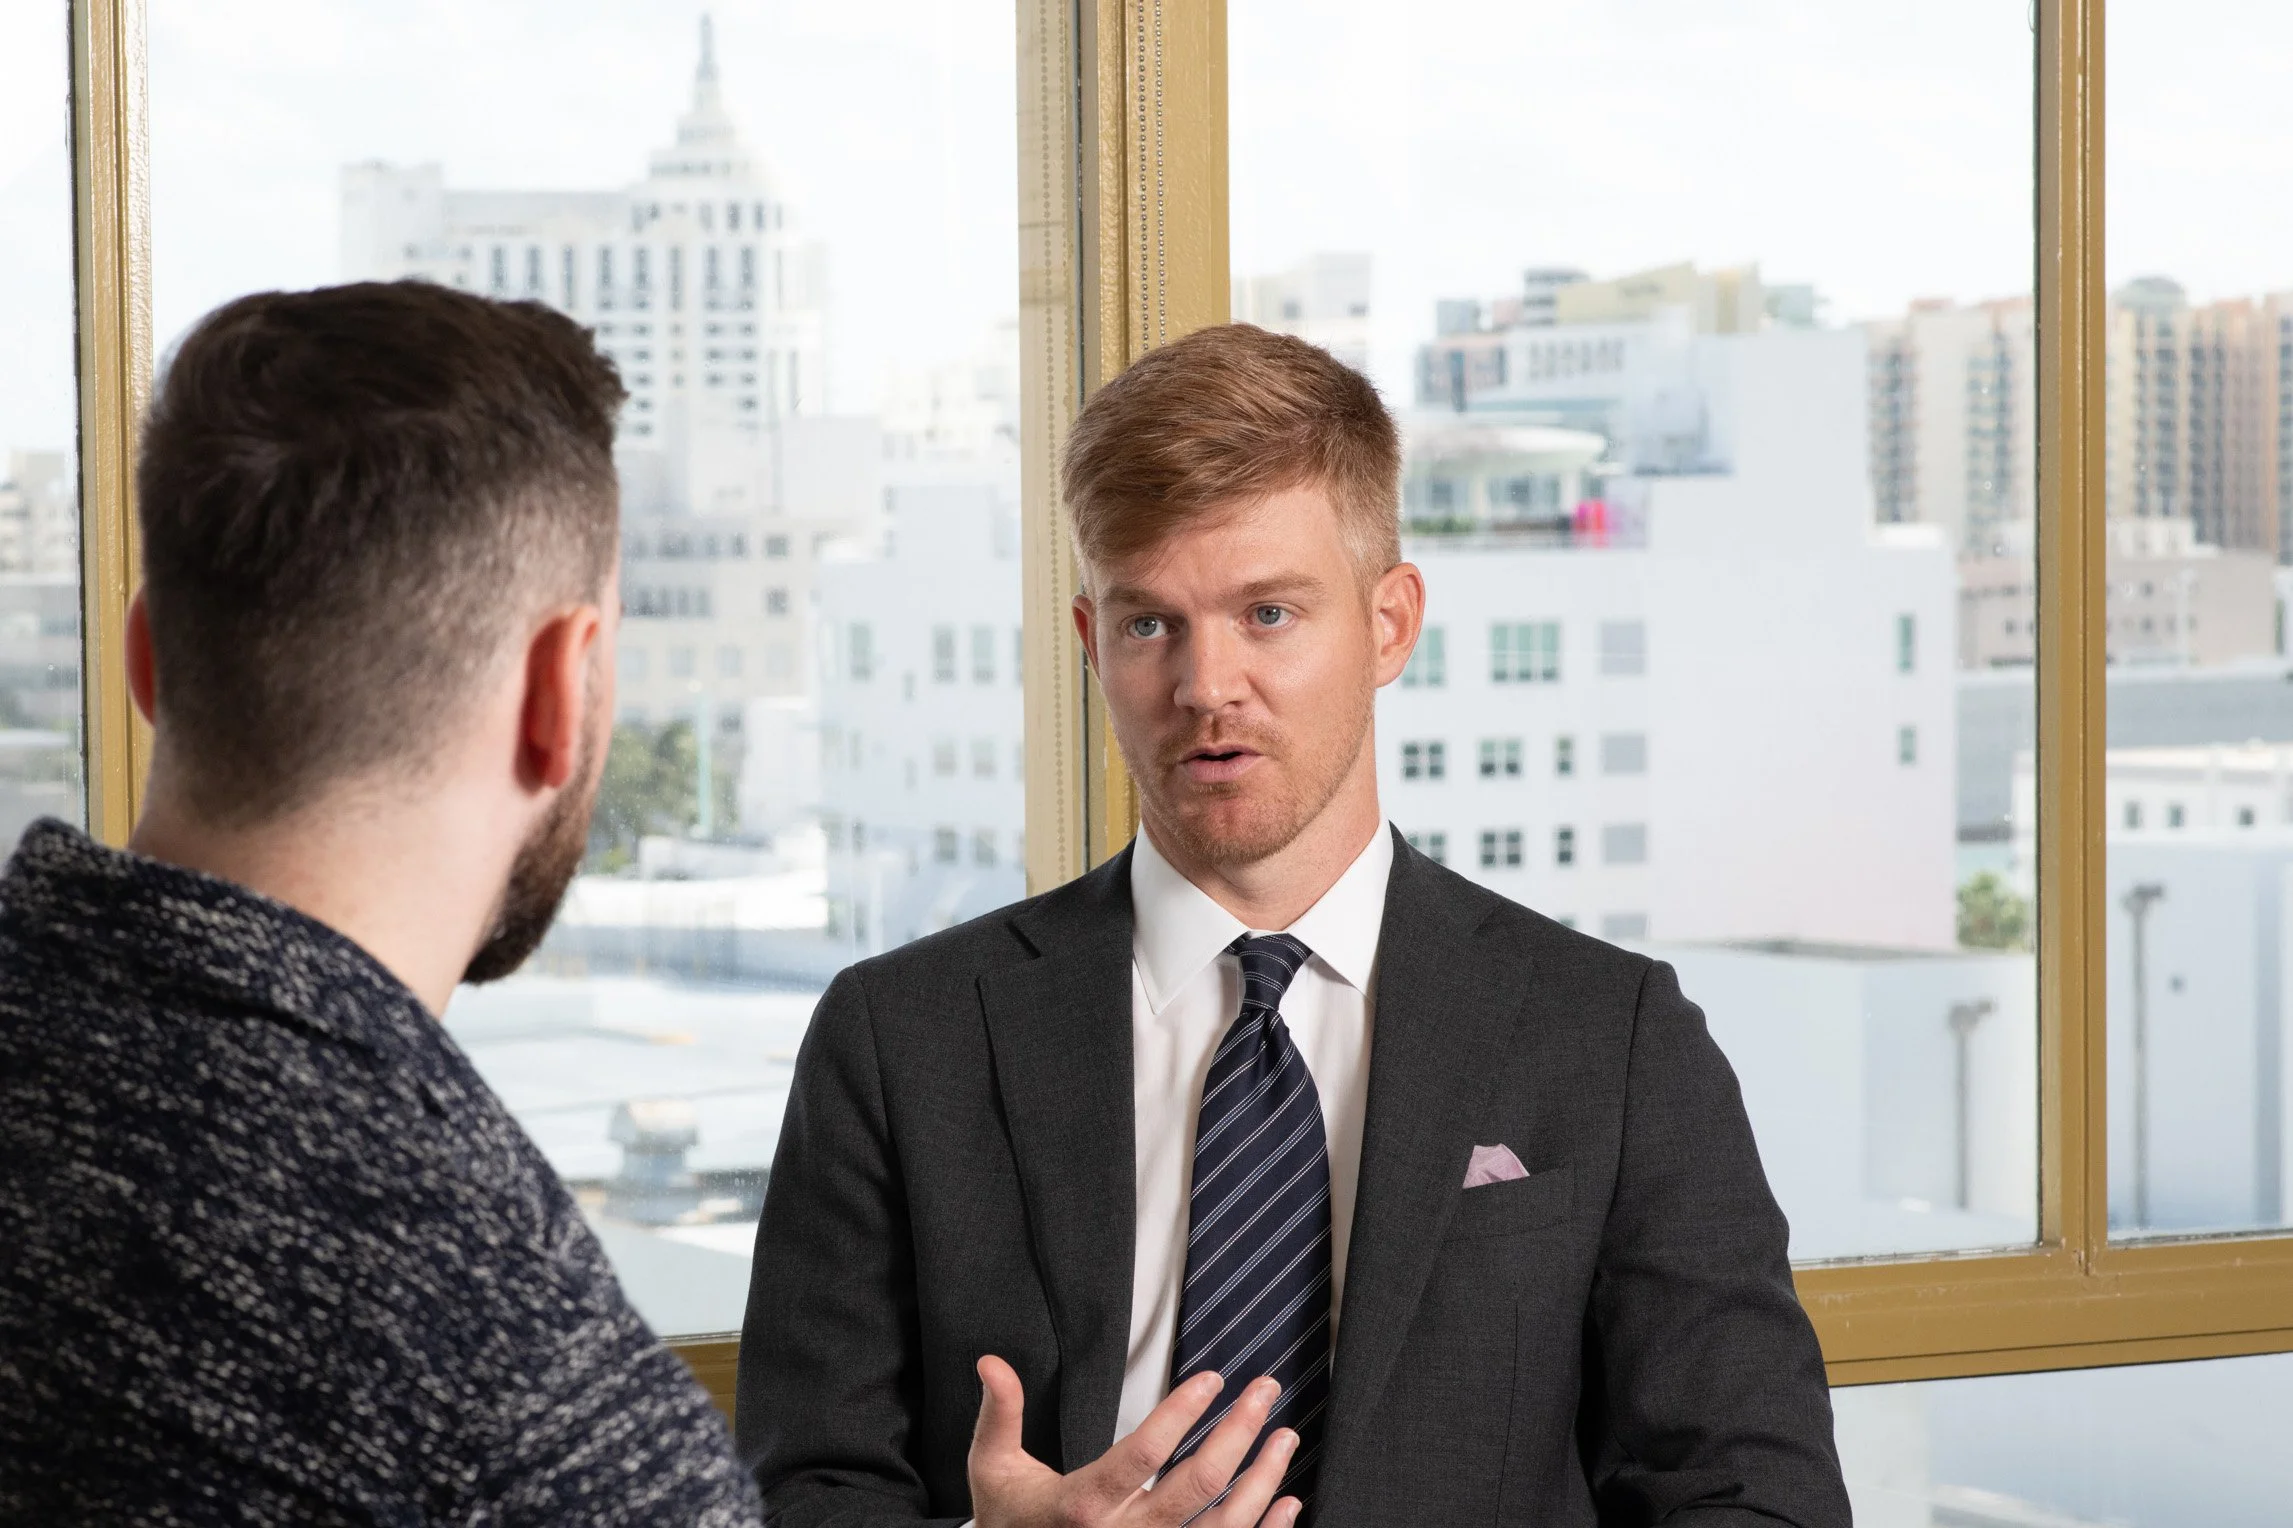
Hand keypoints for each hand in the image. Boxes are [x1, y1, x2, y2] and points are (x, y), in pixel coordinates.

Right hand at [967, 1355, 1301, 1527]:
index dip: (1181, 1413)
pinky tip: (1288, 1502)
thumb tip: (991, 1362)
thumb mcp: (993, 1467)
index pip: (1143, 1455)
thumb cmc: (1009, 1521)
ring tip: (1285, 1437)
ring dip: (1262, 1480)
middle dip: (1239, 1432)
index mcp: (1082, 1505)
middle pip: (1196, 1485)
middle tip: (1265, 1390)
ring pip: (1223, 1526)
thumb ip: (999, 1413)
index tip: (1212, 1379)